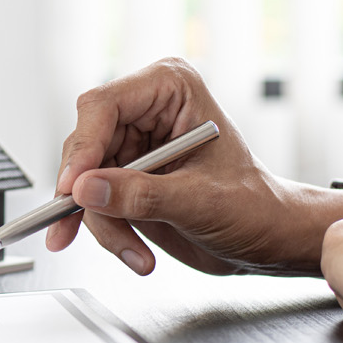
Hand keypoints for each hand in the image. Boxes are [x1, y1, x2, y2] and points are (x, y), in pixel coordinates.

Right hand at [48, 58, 342, 276]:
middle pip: (85, 147)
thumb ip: (142, 194)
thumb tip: (88, 190)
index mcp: (170, 90)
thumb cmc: (255, 205)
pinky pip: (93, 204)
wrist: (267, 237)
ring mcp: (133, 147)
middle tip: (82, 226)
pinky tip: (134, 251)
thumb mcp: (201, 201)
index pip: (104, 106)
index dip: (83, 147)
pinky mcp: (124, 179)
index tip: (74, 187)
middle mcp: (146, 112)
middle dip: (87, 196)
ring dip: (102, 223)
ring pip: (84, 182)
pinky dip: (107, 232)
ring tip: (134, 251)